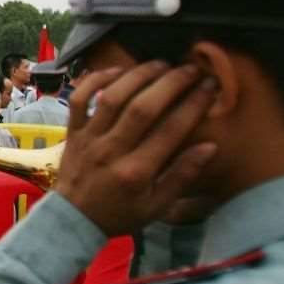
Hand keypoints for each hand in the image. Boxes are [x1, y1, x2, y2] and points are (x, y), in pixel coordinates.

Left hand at [55, 61, 217, 237]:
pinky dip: (96, 80)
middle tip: (191, 68)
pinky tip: (118, 70)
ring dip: (138, 76)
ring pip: (112, 98)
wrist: (73, 219)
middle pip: (142, 108)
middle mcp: (111, 151)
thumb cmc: (119, 213)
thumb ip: (182, 176)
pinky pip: (81, 99)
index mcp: (136, 172)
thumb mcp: (157, 206)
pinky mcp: (73, 131)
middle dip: (170, 83)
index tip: (210, 87)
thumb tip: (210, 147)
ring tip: (161, 64)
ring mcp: (89, 138)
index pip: (170, 131)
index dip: (194, 105)